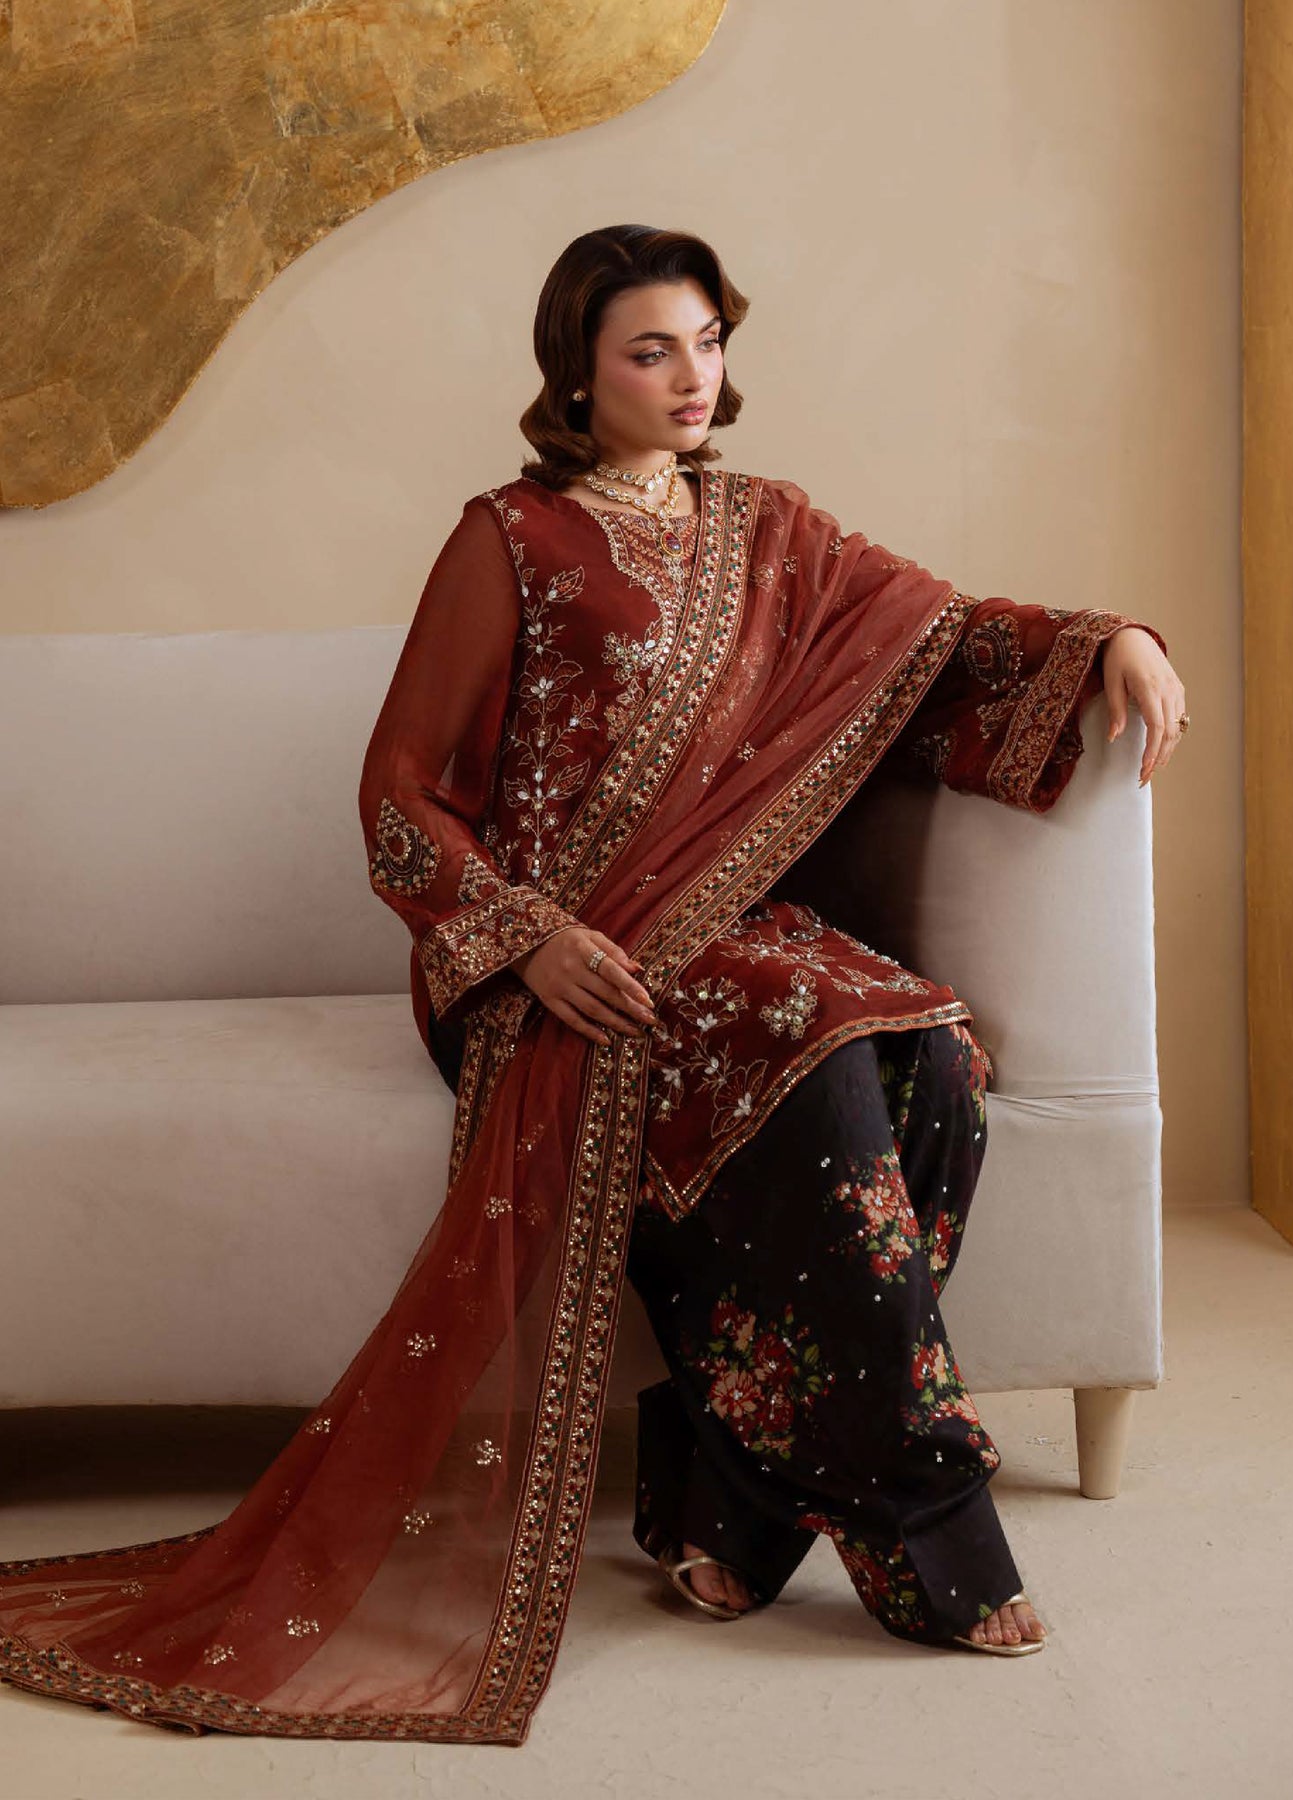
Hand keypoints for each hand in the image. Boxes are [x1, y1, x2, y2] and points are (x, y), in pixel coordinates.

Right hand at [511, 926, 659, 1048]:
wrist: (528, 945)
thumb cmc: (567, 940)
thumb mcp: (590, 936)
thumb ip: (614, 951)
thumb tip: (637, 969)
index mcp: (583, 949)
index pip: (611, 970)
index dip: (630, 986)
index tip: (649, 1000)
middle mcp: (571, 969)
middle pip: (605, 993)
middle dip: (631, 1009)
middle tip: (650, 1020)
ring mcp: (559, 986)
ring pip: (592, 1009)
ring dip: (616, 1023)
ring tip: (635, 1032)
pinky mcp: (549, 1000)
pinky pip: (572, 1019)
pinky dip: (589, 1031)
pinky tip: (607, 1039)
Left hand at [1101, 626, 1187, 785]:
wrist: (1133, 634)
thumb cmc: (1118, 656)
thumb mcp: (1111, 682)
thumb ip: (1116, 710)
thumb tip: (1114, 737)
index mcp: (1151, 688)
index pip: (1157, 728)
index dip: (1152, 752)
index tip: (1144, 770)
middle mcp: (1168, 690)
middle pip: (1169, 732)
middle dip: (1159, 758)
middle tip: (1144, 778)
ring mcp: (1176, 689)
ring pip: (1178, 727)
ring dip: (1167, 750)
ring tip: (1152, 768)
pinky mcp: (1177, 688)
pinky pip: (1179, 717)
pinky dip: (1172, 736)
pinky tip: (1162, 748)